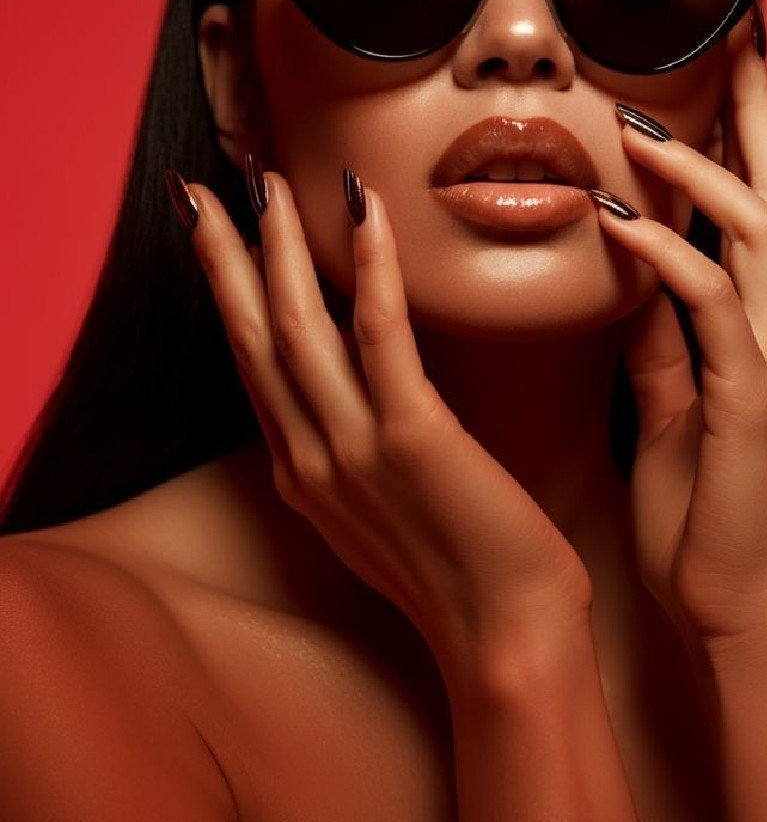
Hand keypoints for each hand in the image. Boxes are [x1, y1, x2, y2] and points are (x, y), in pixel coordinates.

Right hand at [185, 170, 590, 673]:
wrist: (505, 640)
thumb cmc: (458, 577)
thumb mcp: (380, 518)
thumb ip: (352, 460)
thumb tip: (353, 409)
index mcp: (305, 475)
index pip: (253, 368)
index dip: (229, 298)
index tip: (216, 239)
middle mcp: (312, 459)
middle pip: (252, 339)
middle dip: (225, 258)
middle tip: (206, 187)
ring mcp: (354, 451)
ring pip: (298, 328)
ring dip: (277, 247)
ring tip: (269, 181)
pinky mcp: (412, 440)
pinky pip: (381, 336)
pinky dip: (369, 268)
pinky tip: (365, 211)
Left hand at [597, 28, 766, 647]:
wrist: (734, 603)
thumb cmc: (703, 512)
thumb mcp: (671, 408)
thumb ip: (658, 342)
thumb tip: (630, 281)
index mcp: (752, 333)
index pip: (753, 214)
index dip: (739, 140)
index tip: (709, 73)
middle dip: (754, 114)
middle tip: (727, 39)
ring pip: (758, 232)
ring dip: (700, 167)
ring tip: (637, 116)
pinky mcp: (748, 398)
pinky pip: (707, 304)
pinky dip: (664, 252)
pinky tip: (617, 215)